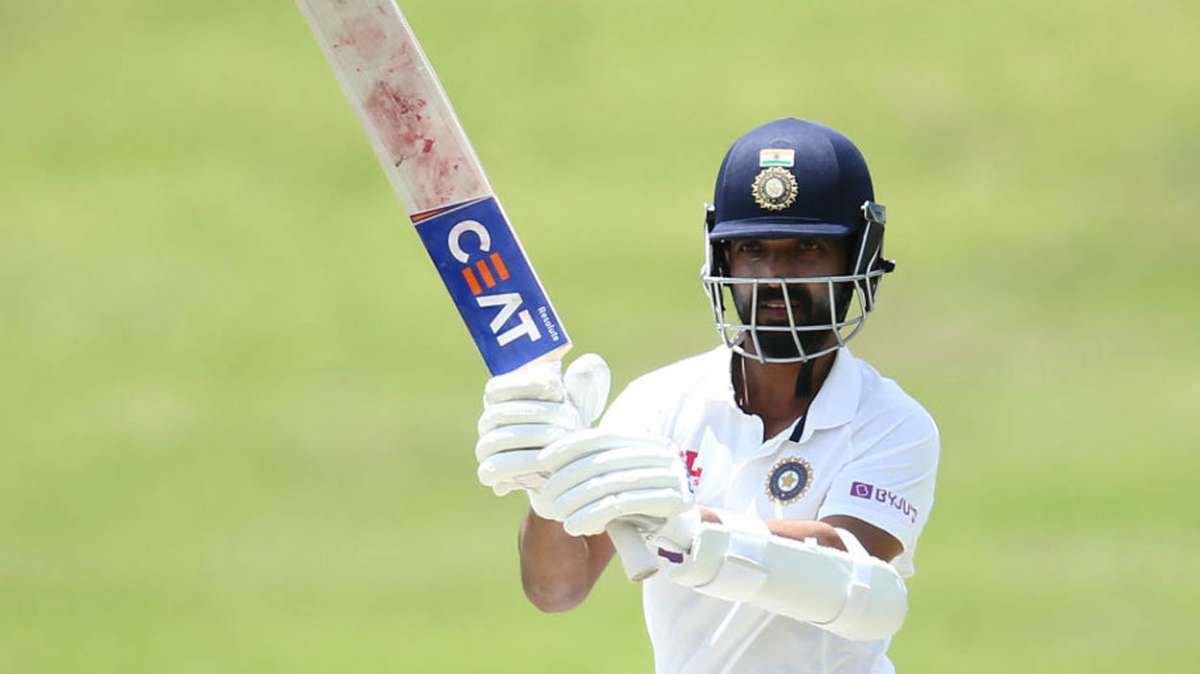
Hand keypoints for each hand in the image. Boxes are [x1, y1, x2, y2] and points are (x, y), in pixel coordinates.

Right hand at [475, 354, 609, 505]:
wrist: (570, 457)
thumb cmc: (571, 420)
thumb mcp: (583, 397)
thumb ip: (587, 377)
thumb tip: (587, 364)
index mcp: (501, 396)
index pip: (496, 388)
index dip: (525, 385)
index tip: (558, 388)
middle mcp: (489, 420)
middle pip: (498, 414)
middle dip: (536, 414)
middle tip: (569, 418)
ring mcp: (487, 446)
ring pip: (494, 441)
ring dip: (529, 439)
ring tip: (560, 440)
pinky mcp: (492, 472)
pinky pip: (492, 470)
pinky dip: (518, 466)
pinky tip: (547, 463)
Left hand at [533, 429, 693, 536]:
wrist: (656, 552)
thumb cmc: (617, 518)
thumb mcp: (602, 486)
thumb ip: (584, 468)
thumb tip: (545, 456)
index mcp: (646, 441)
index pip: (601, 437)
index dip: (568, 447)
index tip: (541, 461)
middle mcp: (663, 453)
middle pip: (604, 461)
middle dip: (568, 478)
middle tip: (545, 495)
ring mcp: (673, 476)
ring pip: (610, 483)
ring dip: (576, 498)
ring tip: (555, 512)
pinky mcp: (674, 501)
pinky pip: (623, 504)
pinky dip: (592, 515)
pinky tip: (574, 525)